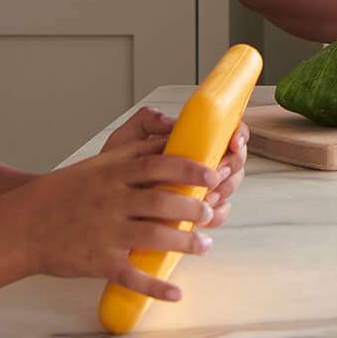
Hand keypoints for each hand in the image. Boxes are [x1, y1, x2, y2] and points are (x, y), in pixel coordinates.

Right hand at [13, 144, 221, 302]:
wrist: (21, 225)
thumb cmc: (59, 194)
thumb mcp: (93, 167)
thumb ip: (128, 158)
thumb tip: (166, 146)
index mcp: (111, 174)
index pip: (158, 165)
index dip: (189, 168)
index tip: (213, 173)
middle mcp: (111, 200)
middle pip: (162, 201)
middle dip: (192, 207)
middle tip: (210, 211)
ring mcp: (105, 231)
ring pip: (154, 236)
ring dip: (184, 242)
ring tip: (204, 245)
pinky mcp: (99, 261)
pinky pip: (133, 275)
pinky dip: (156, 287)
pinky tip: (176, 293)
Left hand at [101, 105, 248, 227]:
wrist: (99, 204)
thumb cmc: (114, 170)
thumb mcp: (126, 140)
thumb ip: (146, 122)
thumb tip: (169, 122)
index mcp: (188, 142)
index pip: (225, 131)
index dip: (238, 134)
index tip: (233, 141)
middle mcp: (199, 164)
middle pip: (235, 161)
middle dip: (231, 167)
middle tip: (217, 173)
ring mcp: (198, 189)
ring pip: (229, 187)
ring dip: (223, 191)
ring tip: (204, 196)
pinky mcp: (194, 213)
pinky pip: (218, 213)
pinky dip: (215, 214)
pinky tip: (202, 216)